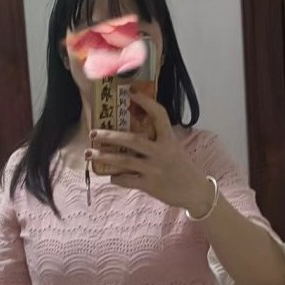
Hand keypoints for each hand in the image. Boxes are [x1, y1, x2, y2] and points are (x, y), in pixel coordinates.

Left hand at [88, 92, 215, 215]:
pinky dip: (116, 178)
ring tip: (89, 154)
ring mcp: (154, 169)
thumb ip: (158, 139)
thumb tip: (134, 129)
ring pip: (123, 161)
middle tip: (93, 133)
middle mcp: (161, 152)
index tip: (131, 92)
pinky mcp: (149, 185)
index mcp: (169, 139)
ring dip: (104, 157)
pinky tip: (110, 176)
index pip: (159, 115)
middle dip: (109, 136)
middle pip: (131, 140)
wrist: (195, 192)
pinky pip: (126, 180)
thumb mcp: (174, 148)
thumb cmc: (183, 168)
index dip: (146, 102)